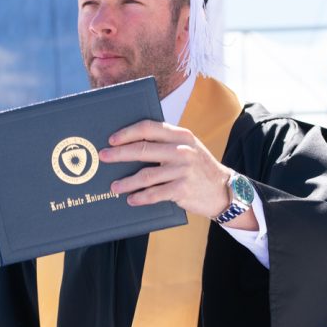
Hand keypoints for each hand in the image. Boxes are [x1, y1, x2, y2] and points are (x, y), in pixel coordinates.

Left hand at [101, 120, 256, 228]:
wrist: (223, 190)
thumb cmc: (198, 167)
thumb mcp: (188, 147)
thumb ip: (165, 142)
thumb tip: (131, 144)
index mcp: (181, 135)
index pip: (149, 128)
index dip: (128, 133)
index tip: (112, 139)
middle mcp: (182, 150)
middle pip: (143, 150)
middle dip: (119, 154)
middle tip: (103, 157)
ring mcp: (183, 170)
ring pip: (146, 175)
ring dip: (126, 182)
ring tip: (114, 186)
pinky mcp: (183, 190)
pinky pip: (155, 194)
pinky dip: (141, 197)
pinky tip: (131, 199)